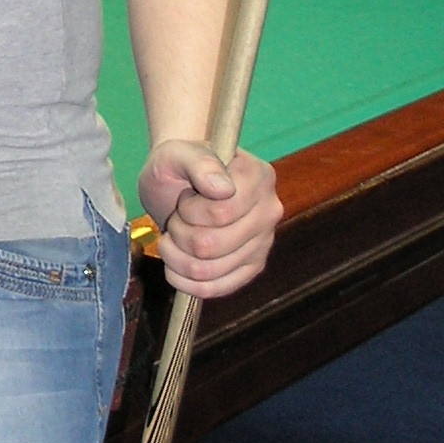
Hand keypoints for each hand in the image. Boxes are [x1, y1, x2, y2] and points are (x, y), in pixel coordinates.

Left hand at [137, 141, 279, 299]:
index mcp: (258, 176)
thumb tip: (223, 189)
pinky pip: (214, 289)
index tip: (186, 197)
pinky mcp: (251, 267)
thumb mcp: (178, 153)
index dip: (189, 211)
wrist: (178, 180)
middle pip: (210, 245)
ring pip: (207, 270)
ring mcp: (264, 242)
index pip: (220, 213)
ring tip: (174, 235)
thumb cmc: (178, 163)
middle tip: (177, 217)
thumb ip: (199, 163)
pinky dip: (184, 281)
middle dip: (179, 232)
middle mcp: (269, 210)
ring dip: (176, 256)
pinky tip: (174, 263)